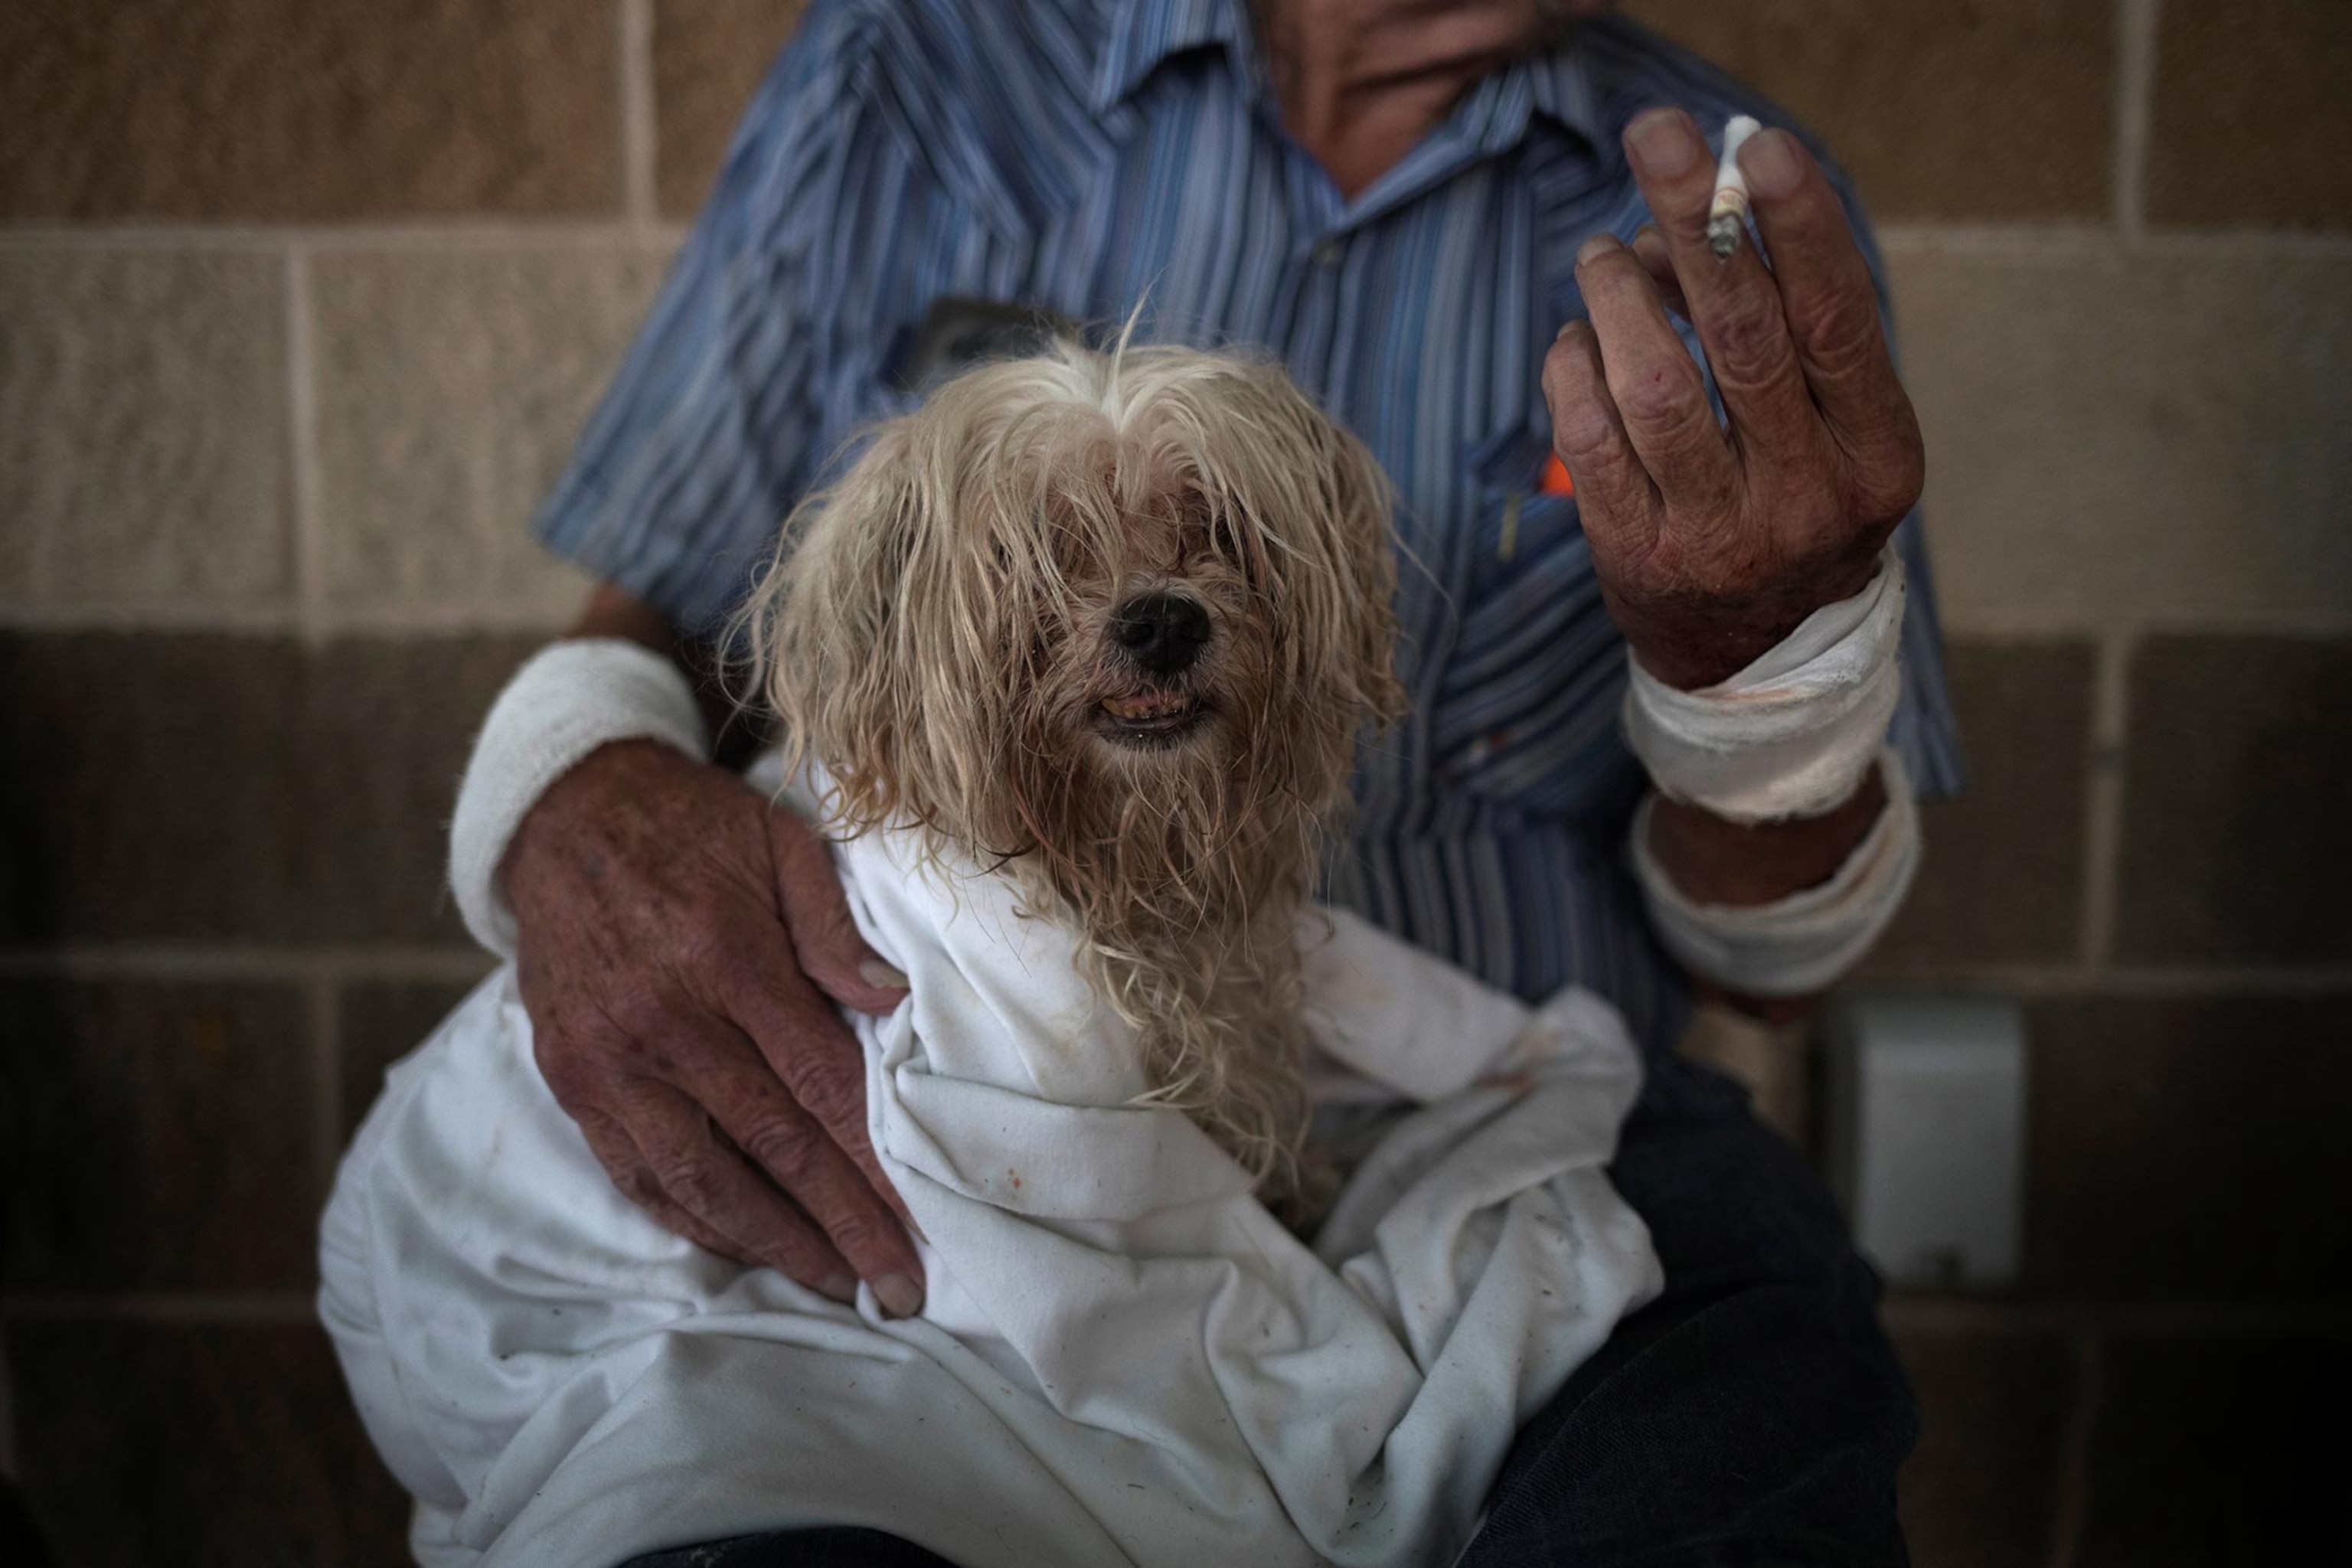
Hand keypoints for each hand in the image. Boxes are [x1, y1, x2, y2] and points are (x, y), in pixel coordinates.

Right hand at [503, 738, 923, 1316]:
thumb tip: (894, 1001)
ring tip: (835, 1281)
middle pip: (773, 1147)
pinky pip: (635, 1171)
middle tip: (900, 1286)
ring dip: (773, 1242)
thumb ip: (834, 926)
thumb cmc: (692, 826)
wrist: (563, 813)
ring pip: (700, 1178)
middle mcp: (662, 1022)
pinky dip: (692, 1220)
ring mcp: (608, 1060)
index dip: (874, 1163)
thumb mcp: (779, 841)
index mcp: (724, 959)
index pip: (820, 1085)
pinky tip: (745, 1246)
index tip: (922, 1220)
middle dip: (843, 1224)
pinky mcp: (570, 1080)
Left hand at [1543, 108, 1925, 690]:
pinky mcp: (1636, 560)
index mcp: (1877, 459)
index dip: (1799, 231)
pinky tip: (1575, 336)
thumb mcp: (1832, 434)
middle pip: (1745, 340)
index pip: (1839, 324)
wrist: (1753, 657)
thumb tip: (1696, 213)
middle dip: (1698, 226)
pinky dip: (1574, 371)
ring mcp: (1718, 538)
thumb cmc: (1793, 504)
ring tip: (1602, 252)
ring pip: (1658, 387)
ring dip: (1620, 297)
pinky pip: (1590, 443)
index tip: (1756, 152)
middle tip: (1658, 140)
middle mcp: (1807, 502)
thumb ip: (1790, 333)